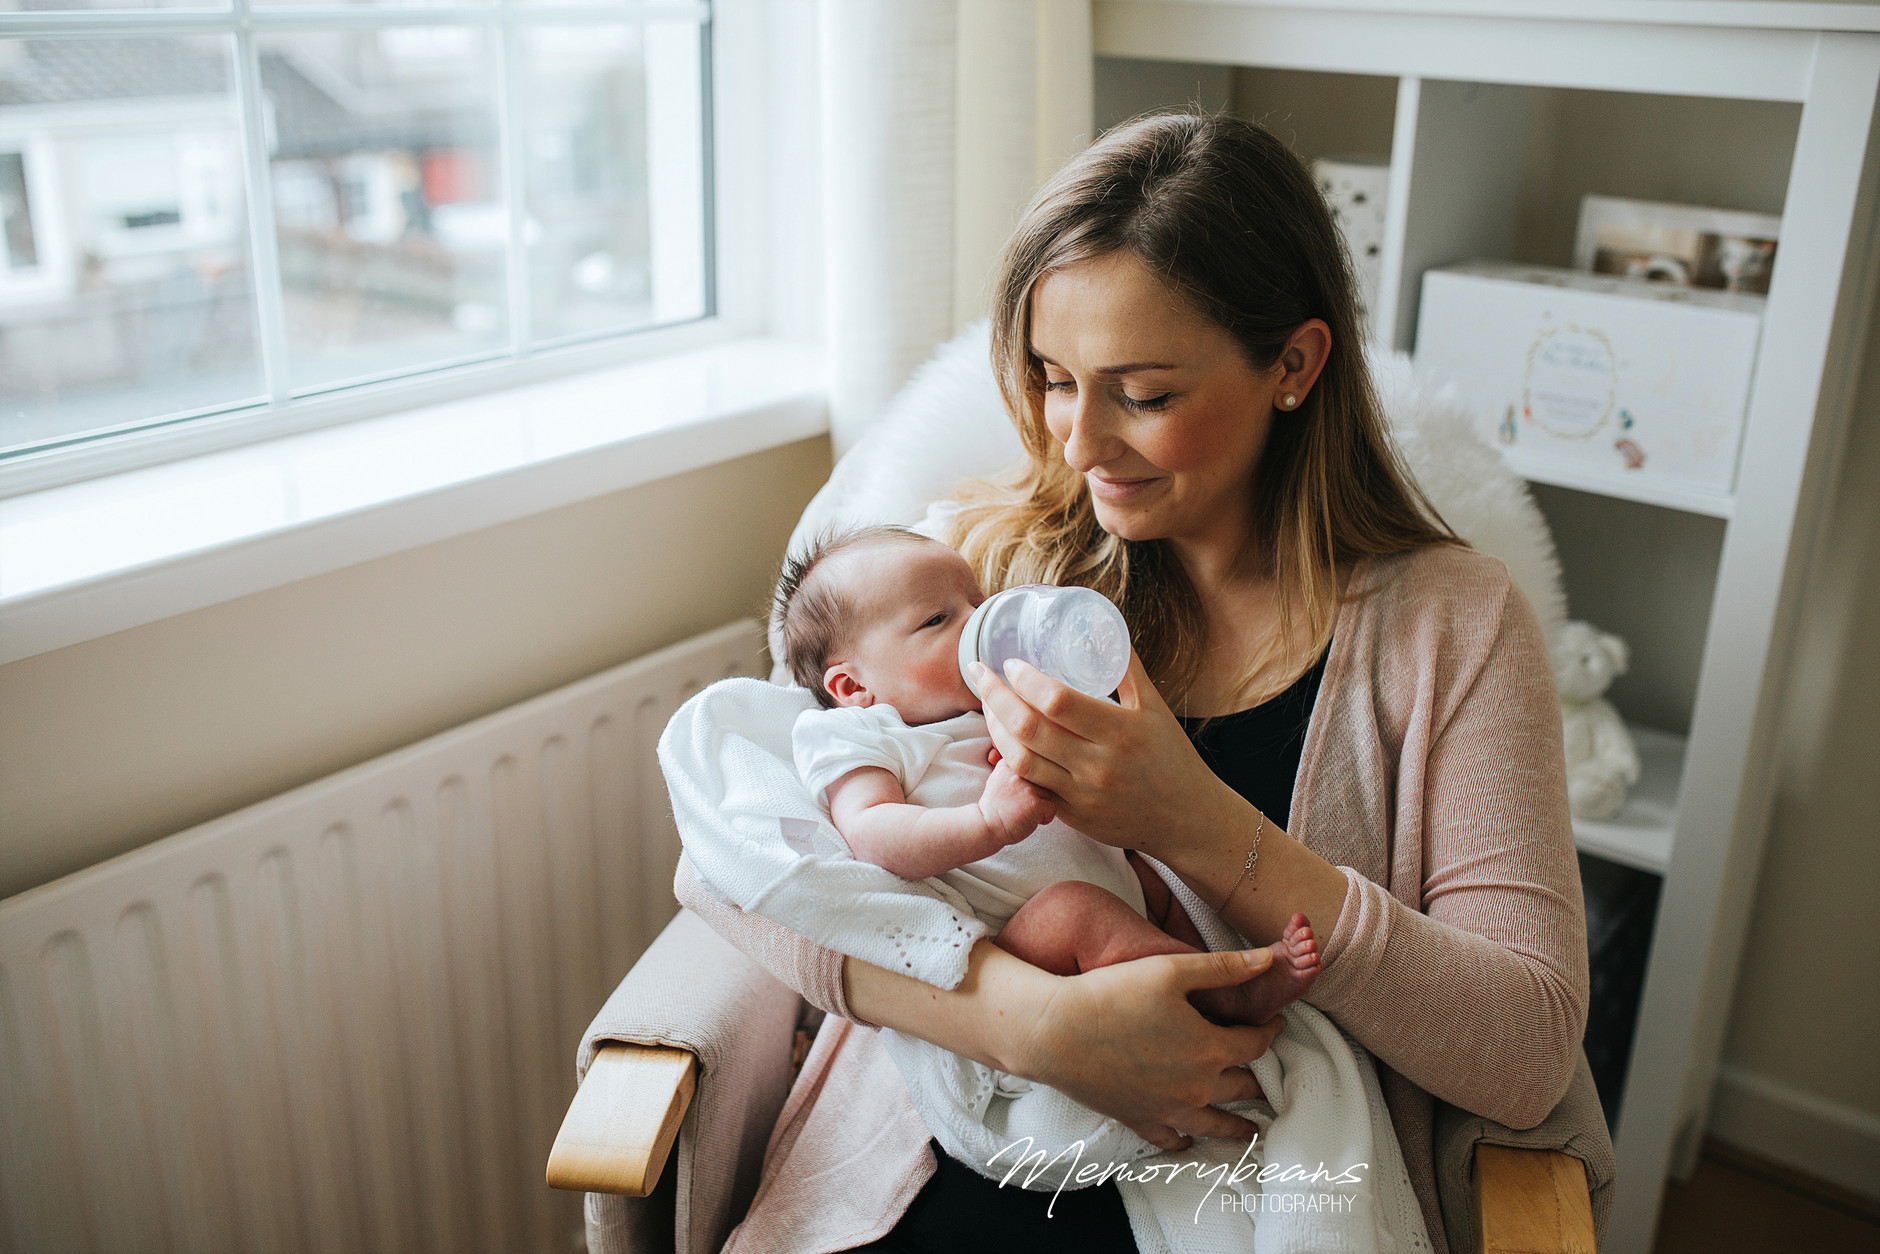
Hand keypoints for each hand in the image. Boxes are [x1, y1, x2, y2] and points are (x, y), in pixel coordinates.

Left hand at [969, 649, 1232, 857]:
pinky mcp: (1071, 815)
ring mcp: (1081, 794)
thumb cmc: (1172, 756)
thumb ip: (1127, 668)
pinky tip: (1003, 740)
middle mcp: (1098, 765)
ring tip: (988, 706)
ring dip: (995, 729)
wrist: (1186, 818)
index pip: (1057, 701)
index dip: (1026, 679)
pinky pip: (1029, 786)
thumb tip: (1104, 625)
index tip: (1011, 663)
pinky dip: (1010, 761)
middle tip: (980, 674)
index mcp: (1120, 732)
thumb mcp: (1155, 707)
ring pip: (1020, 760)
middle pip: (1028, 729)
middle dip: (995, 697)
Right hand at [977, 760, 1056, 845]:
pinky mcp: (1034, 804)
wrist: (985, 826)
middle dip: (1037, 792)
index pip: (1036, 764)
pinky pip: (1051, 809)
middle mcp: (1019, 771)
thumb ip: (1010, 767)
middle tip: (1019, 803)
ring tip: (1022, 811)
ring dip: (1041, 805)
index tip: (1015, 791)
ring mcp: (1027, 787)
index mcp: (1010, 762)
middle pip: (1044, 779)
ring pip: (1049, 794)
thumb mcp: (997, 778)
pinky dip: (1043, 818)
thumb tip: (1012, 755)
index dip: (1030, 781)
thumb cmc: (994, 806)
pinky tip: (1028, 819)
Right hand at [1009, 947, 1280, 1150]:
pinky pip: (1171, 1139)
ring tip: (1252, 1131)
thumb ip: (1225, 968)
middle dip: (1258, 1077)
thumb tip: (1267, 961)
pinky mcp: (1139, 1119)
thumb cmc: (1113, 993)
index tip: (1276, 1023)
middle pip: (1242, 1086)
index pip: (1255, 1043)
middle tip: (1265, 1073)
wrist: (1058, 1031)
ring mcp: (1168, 1108)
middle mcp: (1196, 1086)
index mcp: (1211, 1048)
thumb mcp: (1172, 970)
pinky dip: (1185, 1141)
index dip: (1270, 1031)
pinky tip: (1189, 1140)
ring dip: (1237, 1126)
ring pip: (1215, 1124)